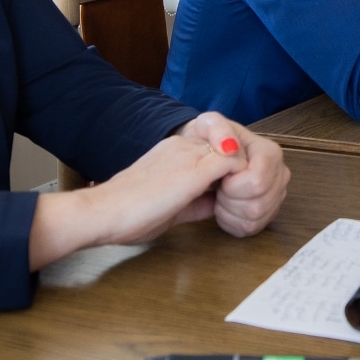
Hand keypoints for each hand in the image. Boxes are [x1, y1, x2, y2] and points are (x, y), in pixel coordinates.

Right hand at [28, 115, 287, 268]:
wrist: (104, 212)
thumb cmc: (128, 214)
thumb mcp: (171, 205)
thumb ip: (197, 199)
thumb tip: (217, 204)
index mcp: (181, 152)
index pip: (229, 154)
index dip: (243, 178)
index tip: (239, 202)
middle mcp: (189, 145)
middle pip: (243, 149)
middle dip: (255, 180)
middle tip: (247, 208)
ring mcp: (193, 154)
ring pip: (245, 153)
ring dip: (251, 186)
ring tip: (238, 210)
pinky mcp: (195, 168)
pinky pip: (236, 163)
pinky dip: (243, 187)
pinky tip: (229, 206)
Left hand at [175, 113, 290, 236]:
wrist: (203, 155)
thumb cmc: (207, 140)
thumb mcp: (206, 125)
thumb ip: (218, 129)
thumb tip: (230, 146)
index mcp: (270, 152)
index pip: (257, 182)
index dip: (233, 185)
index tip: (219, 176)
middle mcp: (279, 174)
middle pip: (258, 205)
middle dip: (230, 200)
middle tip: (217, 187)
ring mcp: (275, 195)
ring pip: (255, 219)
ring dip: (229, 212)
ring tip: (218, 196)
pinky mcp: (267, 213)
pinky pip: (251, 229)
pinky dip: (231, 222)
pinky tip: (223, 208)